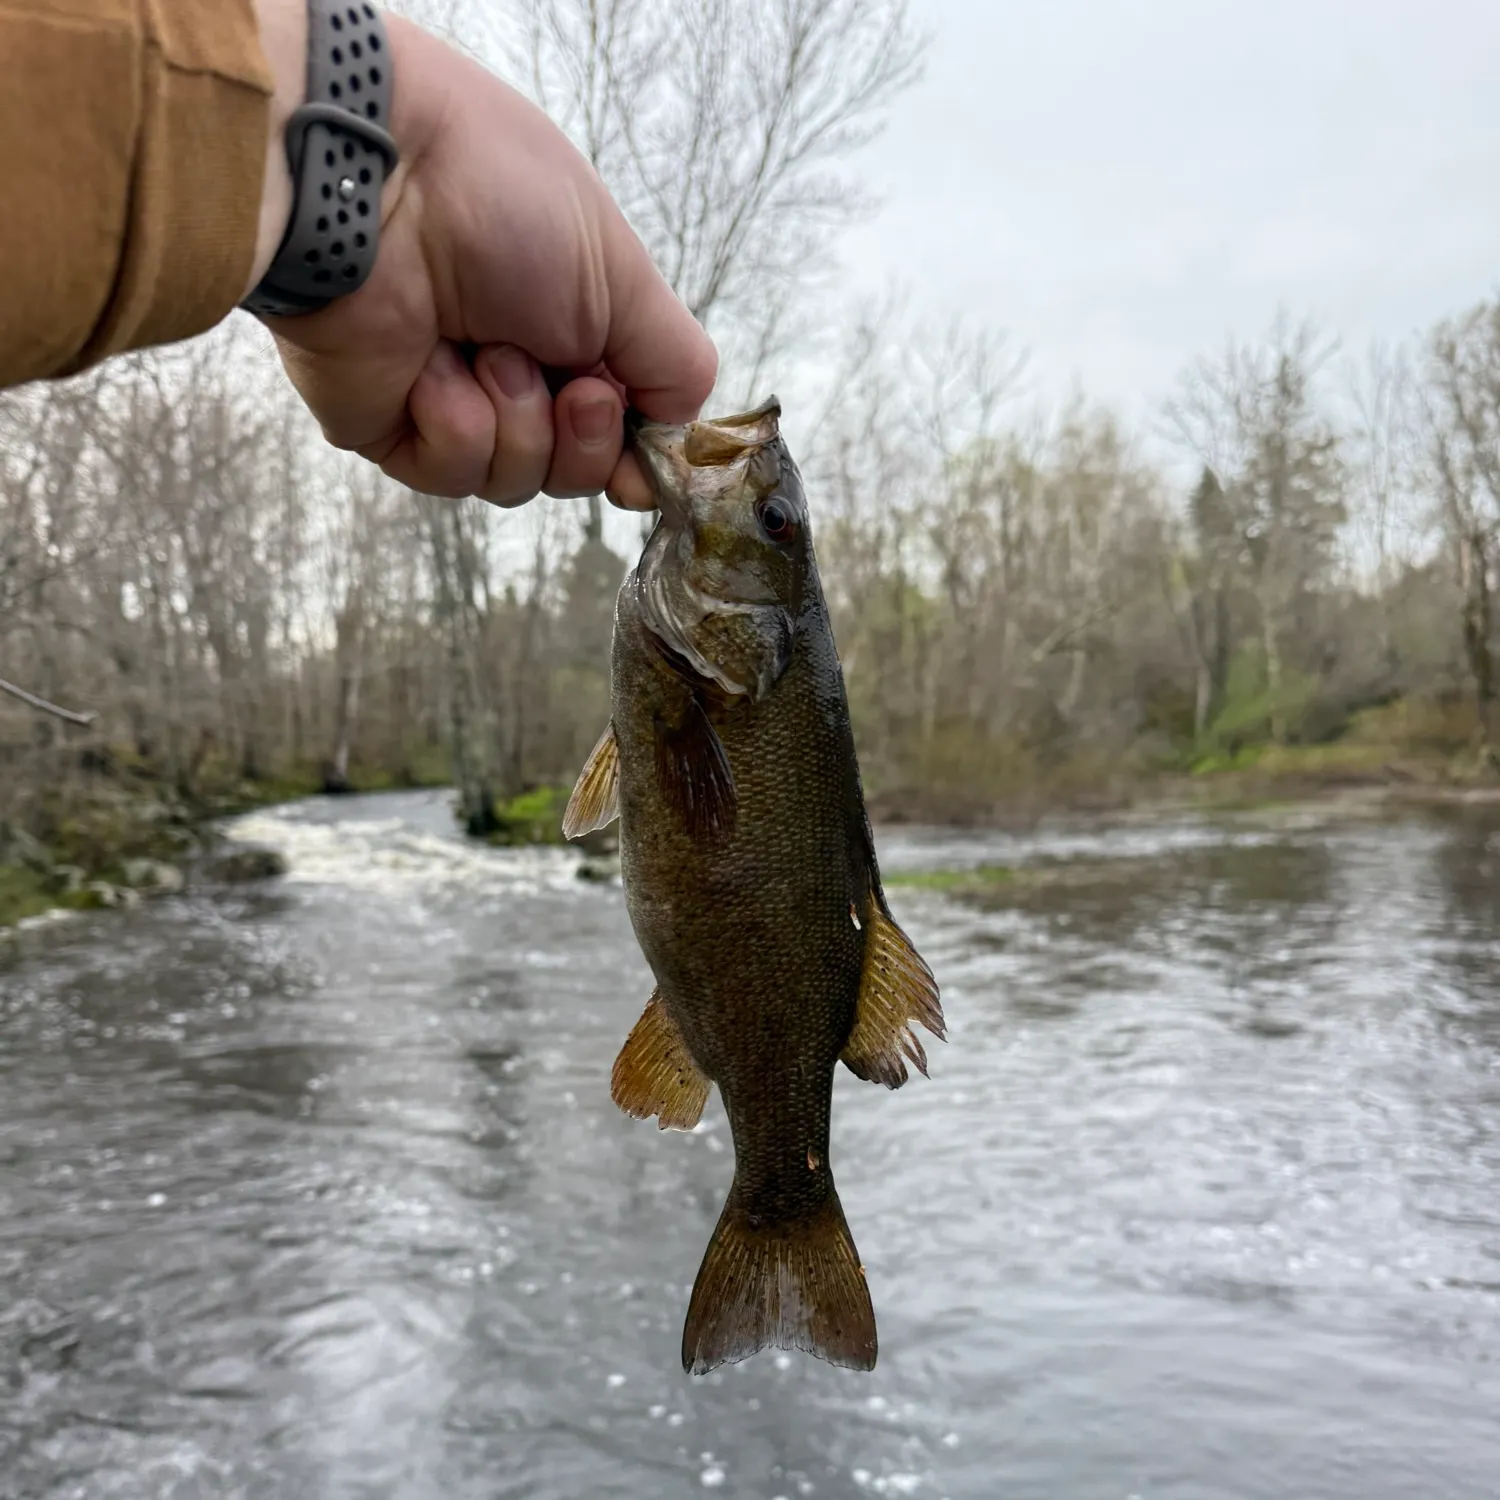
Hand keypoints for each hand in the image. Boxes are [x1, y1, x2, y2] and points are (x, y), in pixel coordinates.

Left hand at [247, 4, 716, 509]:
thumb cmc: (503, 200)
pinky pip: (452, 473)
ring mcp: (451, 402)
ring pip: (516, 483)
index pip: (620, 431)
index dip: (635, 455)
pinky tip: (432, 366)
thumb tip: (674, 446)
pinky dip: (457, 424)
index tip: (645, 461)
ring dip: (519, 420)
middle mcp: (515, 370)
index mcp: (572, 331)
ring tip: (486, 349)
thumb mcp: (628, 281)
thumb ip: (675, 368)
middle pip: (576, 472)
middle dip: (585, 438)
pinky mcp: (389, 428)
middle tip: (573, 386)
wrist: (378, 182)